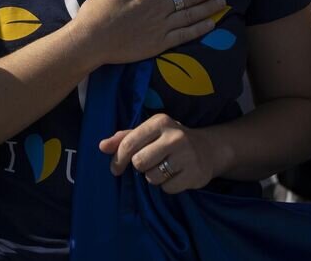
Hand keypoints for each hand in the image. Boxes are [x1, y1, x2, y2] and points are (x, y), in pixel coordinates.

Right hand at [71, 0, 229, 66]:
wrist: (89, 41)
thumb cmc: (97, 11)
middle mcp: (157, 7)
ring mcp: (160, 27)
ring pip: (191, 15)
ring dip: (209, 7)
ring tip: (223, 2)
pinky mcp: (159, 44)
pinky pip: (184, 35)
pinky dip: (199, 29)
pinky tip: (210, 24)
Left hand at [100, 113, 224, 193]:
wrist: (208, 148)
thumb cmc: (171, 139)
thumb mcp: (150, 133)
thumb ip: (125, 138)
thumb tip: (102, 146)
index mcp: (160, 122)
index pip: (129, 143)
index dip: (118, 159)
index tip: (115, 169)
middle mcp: (174, 136)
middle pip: (139, 163)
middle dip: (141, 167)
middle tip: (150, 163)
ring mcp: (186, 155)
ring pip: (152, 178)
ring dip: (154, 177)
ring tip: (165, 168)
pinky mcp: (194, 174)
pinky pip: (167, 188)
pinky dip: (168, 186)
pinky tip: (176, 175)